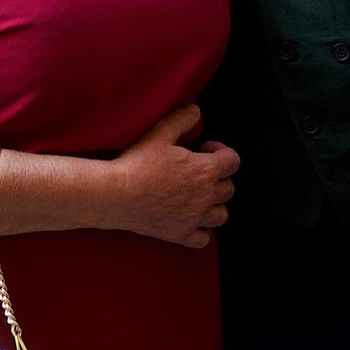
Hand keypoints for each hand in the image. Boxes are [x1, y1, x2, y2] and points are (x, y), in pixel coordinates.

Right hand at [108, 103, 239, 248]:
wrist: (116, 194)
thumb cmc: (137, 163)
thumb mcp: (160, 132)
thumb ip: (183, 119)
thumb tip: (196, 111)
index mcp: (205, 170)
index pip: (233, 161)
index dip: (223, 152)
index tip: (206, 148)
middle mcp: (206, 196)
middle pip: (229, 188)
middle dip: (219, 177)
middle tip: (200, 171)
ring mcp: (195, 218)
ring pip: (221, 215)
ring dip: (215, 204)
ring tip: (199, 196)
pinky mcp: (180, 234)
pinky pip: (204, 238)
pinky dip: (202, 230)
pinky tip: (191, 220)